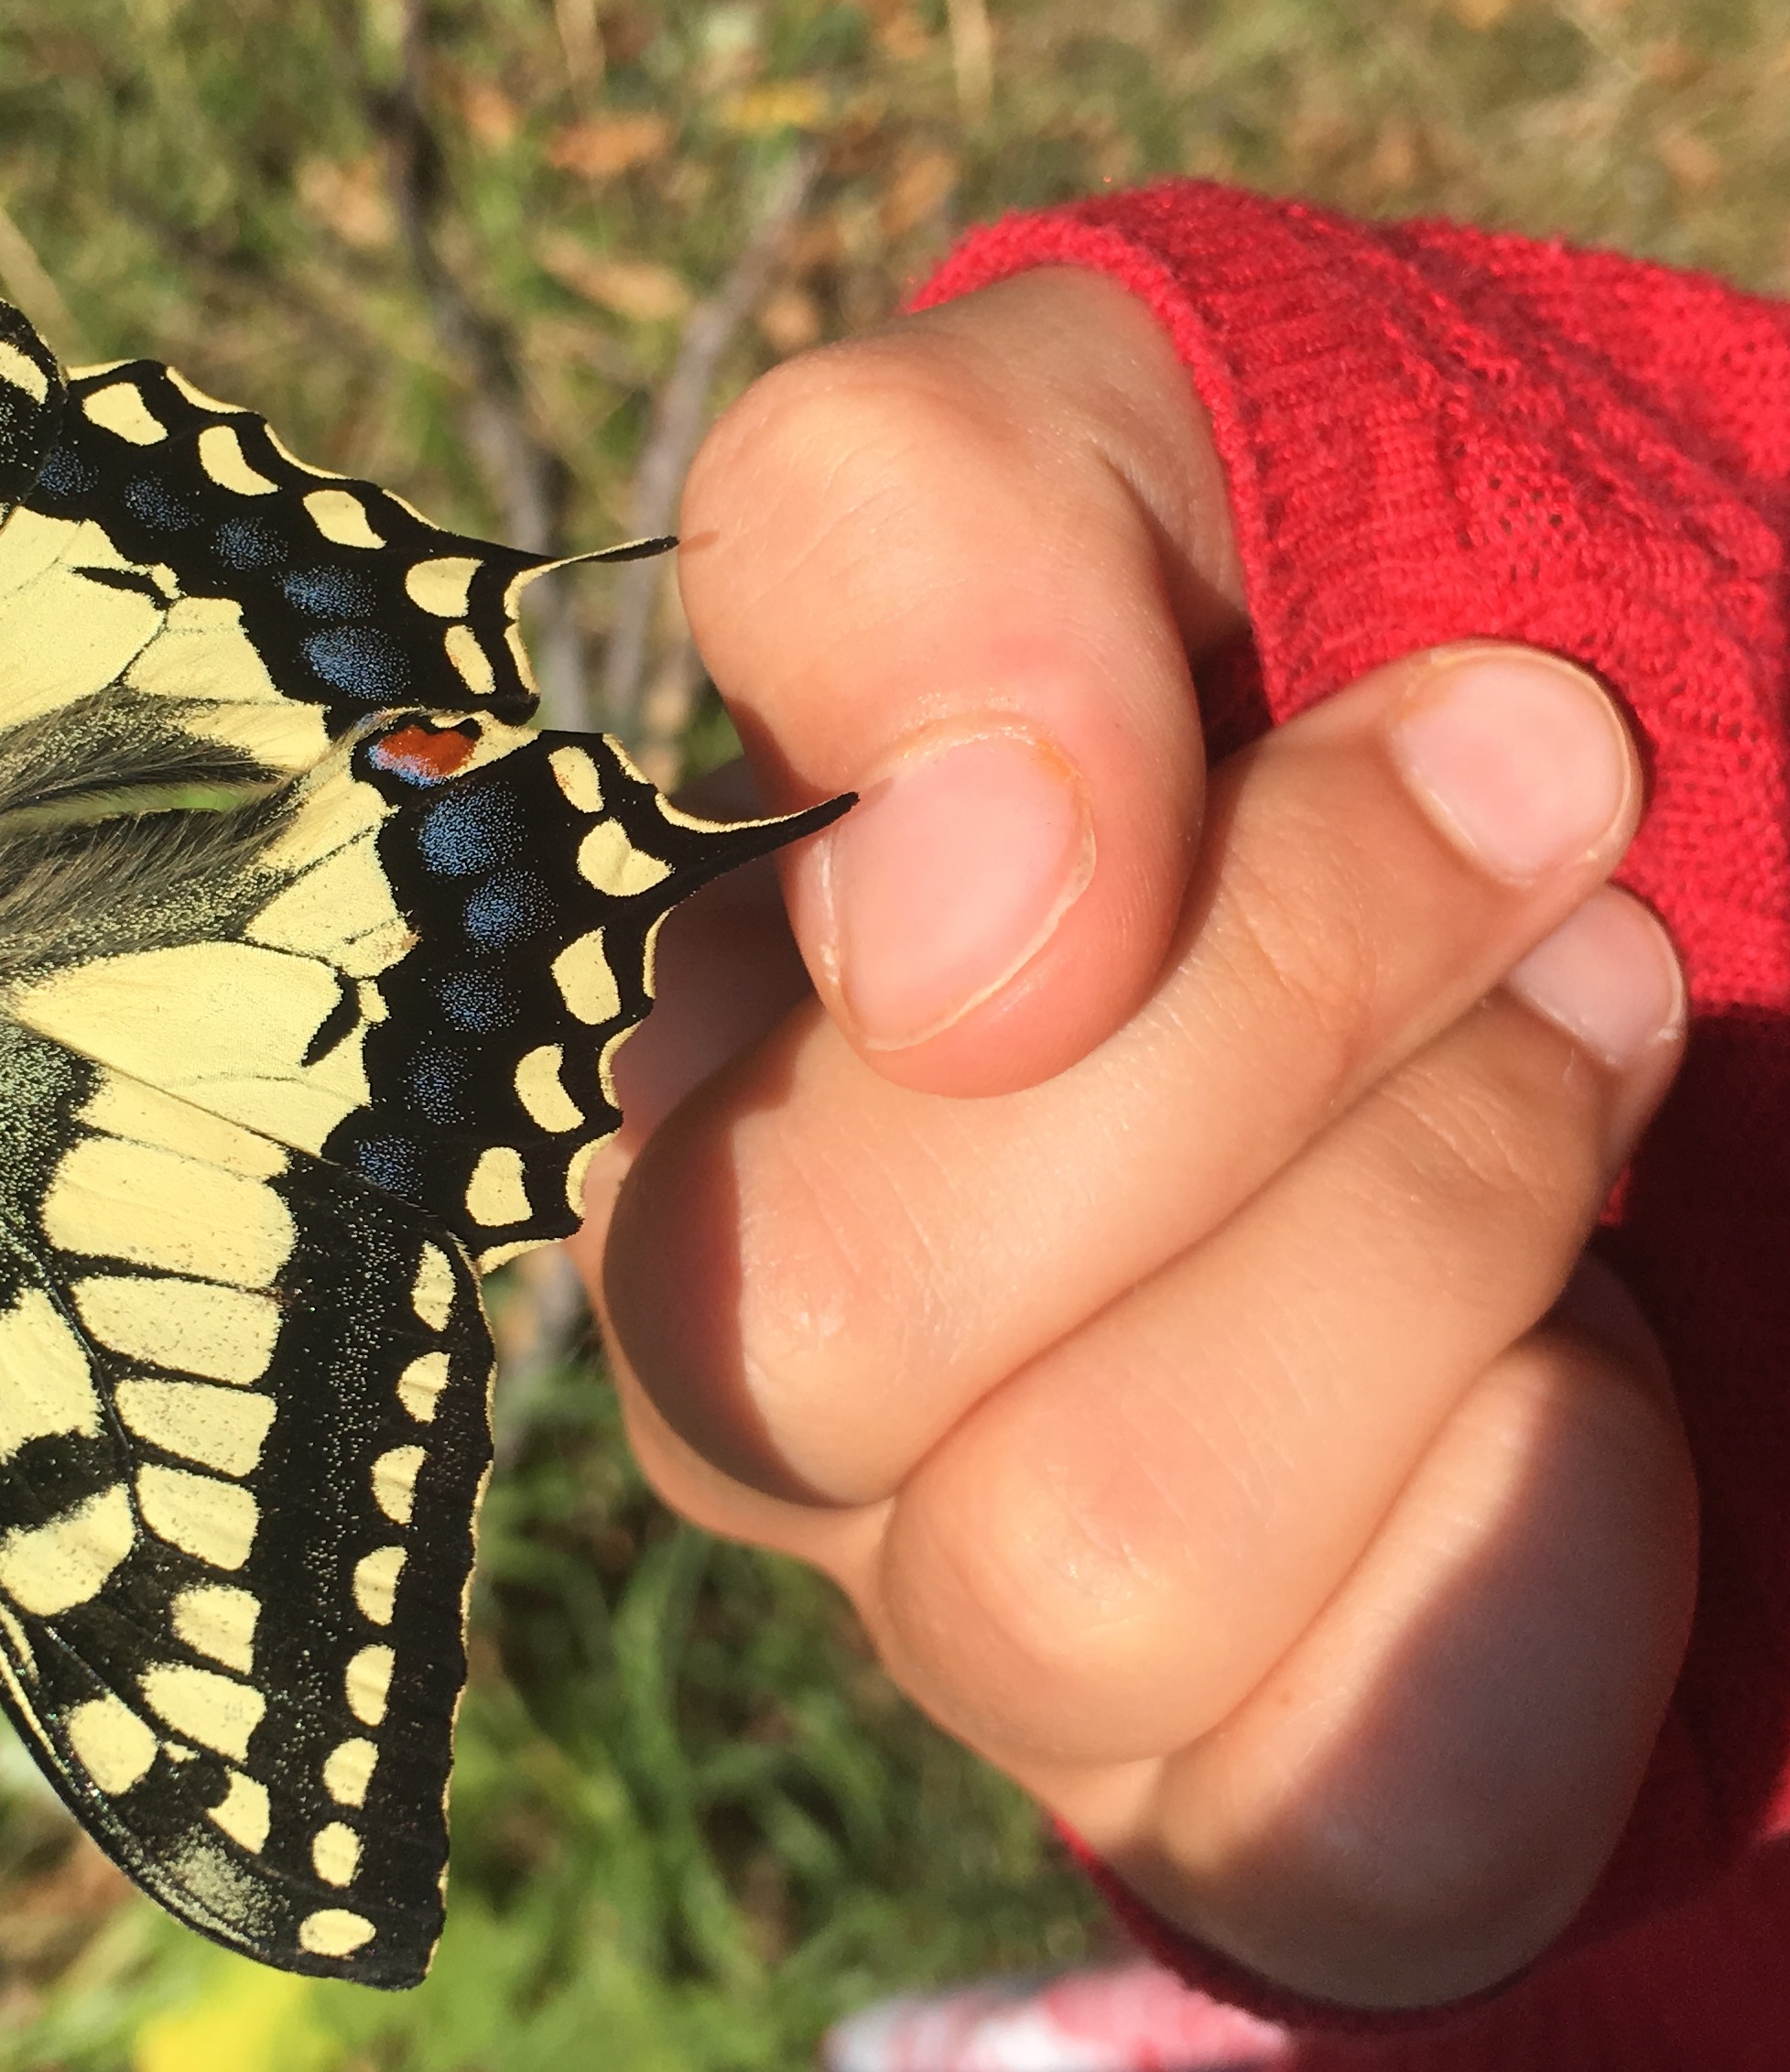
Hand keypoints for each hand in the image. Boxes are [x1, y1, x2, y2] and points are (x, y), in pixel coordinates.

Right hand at [569, 269, 1697, 2010]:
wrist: (1576, 801)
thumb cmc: (1295, 609)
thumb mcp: (1099, 439)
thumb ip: (911, 540)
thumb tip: (949, 932)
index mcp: (670, 1063)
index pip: (711, 1091)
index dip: (1156, 958)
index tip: (1486, 728)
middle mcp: (746, 1364)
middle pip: (814, 1350)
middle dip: (1300, 1050)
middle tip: (1565, 867)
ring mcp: (961, 1606)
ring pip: (1067, 1582)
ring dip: (1428, 1266)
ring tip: (1592, 1062)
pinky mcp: (1215, 1806)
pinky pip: (1326, 1834)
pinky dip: (1543, 1589)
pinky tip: (1602, 1388)